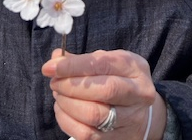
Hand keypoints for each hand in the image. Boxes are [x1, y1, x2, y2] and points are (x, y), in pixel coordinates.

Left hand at [42, 49, 166, 139]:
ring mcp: (131, 119)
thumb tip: (56, 58)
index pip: (103, 65)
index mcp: (136, 69)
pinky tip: (63, 110)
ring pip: (94, 115)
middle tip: (54, 82)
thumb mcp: (108, 62)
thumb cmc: (118, 80)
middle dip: (71, 86)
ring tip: (59, 95)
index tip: (51, 67)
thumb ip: (82, 60)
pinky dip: (67, 121)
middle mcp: (139, 94)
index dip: (74, 66)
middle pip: (104, 90)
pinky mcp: (118, 139)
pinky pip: (87, 134)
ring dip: (68, 104)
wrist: (140, 112)